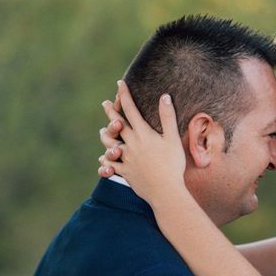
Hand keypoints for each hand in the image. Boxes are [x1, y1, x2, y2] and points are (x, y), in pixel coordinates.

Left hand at [97, 80, 186, 205]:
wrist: (165, 191)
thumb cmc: (172, 164)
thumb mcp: (173, 139)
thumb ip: (167, 117)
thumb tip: (165, 96)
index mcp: (143, 134)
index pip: (130, 110)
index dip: (124, 95)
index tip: (119, 84)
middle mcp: (131, 144)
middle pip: (117, 124)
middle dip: (110, 112)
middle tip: (105, 103)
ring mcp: (126, 159)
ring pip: (110, 144)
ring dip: (105, 136)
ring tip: (102, 131)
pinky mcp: (125, 173)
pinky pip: (111, 166)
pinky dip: (106, 162)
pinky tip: (103, 159)